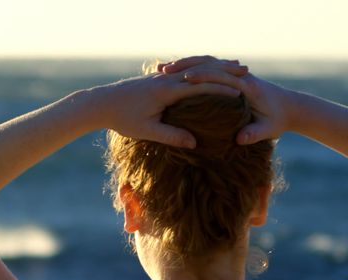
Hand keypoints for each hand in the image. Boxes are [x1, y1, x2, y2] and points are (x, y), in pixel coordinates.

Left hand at [91, 58, 248, 147]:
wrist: (101, 103)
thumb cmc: (123, 119)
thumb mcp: (147, 130)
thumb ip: (172, 135)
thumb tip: (195, 143)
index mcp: (166, 91)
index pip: (201, 85)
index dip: (222, 88)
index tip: (241, 92)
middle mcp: (166, 79)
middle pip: (201, 72)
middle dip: (224, 72)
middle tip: (246, 72)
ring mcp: (161, 76)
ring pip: (192, 69)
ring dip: (213, 69)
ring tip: (232, 68)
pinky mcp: (156, 78)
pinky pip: (183, 72)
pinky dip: (198, 71)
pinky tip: (205, 75)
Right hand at [171, 58, 297, 143]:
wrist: (291, 107)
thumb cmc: (279, 119)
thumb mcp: (269, 129)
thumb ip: (255, 133)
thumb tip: (240, 139)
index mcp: (247, 85)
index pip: (220, 75)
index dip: (201, 75)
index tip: (182, 78)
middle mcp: (239, 75)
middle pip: (208, 63)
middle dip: (186, 64)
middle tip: (162, 69)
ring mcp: (234, 75)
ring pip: (206, 62)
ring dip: (185, 64)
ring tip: (163, 69)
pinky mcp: (231, 79)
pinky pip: (207, 69)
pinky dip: (191, 69)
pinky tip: (174, 74)